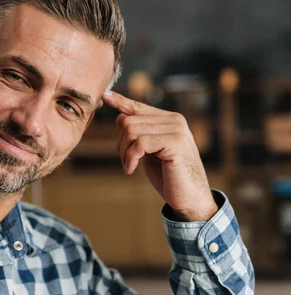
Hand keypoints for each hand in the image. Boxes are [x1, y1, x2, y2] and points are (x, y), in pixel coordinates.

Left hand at [102, 91, 217, 221]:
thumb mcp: (150, 151)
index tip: (105, 96)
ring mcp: (176, 129)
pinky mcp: (175, 142)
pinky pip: (139, 143)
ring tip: (130, 166)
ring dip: (124, 153)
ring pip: (131, 130)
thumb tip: (119, 117)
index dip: (120, 101)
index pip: (138, 107)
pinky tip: (132, 170)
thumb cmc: (169, 176)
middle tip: (127, 161)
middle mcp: (174, 120)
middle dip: (120, 144)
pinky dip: (130, 158)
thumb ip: (139, 134)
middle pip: (128, 121)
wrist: (189, 198)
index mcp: (168, 120)